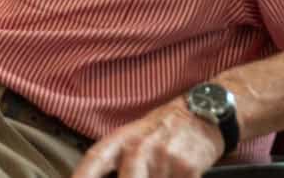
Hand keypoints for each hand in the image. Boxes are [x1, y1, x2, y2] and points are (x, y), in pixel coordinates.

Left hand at [72, 97, 223, 177]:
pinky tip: (171, 175)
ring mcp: (164, 158)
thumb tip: (97, 175)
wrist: (200, 112)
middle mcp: (140, 147)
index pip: (95, 159)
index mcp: (121, 139)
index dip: (83, 175)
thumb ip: (115, 159)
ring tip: (156, 173)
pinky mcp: (188, 168)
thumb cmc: (161, 128)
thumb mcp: (133, 136)